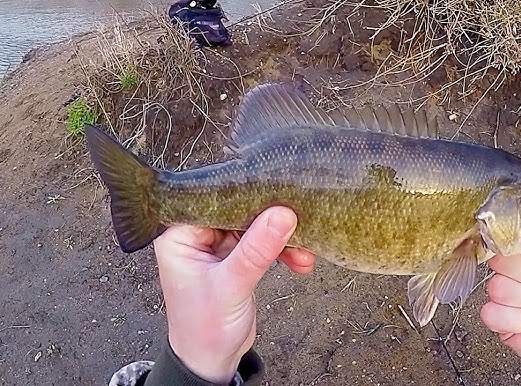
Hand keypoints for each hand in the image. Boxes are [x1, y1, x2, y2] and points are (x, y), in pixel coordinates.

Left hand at [152, 206, 315, 382]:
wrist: (211, 361)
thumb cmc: (204, 329)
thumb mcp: (231, 286)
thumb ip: (256, 251)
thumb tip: (283, 214)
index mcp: (180, 236)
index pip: (215, 201)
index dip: (248, 196)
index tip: (279, 194)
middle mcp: (197, 236)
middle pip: (239, 212)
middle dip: (271, 221)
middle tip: (299, 223)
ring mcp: (218, 247)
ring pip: (256, 228)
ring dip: (282, 239)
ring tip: (304, 252)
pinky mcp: (236, 258)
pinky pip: (263, 244)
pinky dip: (283, 251)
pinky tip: (300, 261)